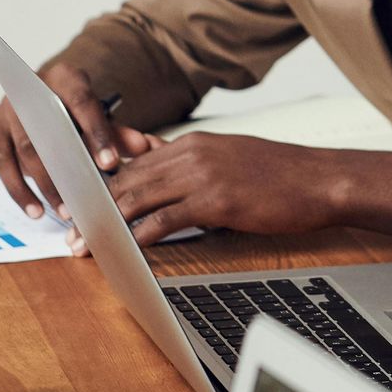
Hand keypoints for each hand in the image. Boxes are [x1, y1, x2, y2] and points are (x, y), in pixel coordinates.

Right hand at [0, 61, 121, 220]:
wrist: (35, 100)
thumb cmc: (72, 111)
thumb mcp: (96, 116)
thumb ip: (117, 132)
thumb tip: (143, 146)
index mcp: (64, 78)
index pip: (82, 102)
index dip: (96, 133)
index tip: (110, 163)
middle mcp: (30, 88)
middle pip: (49, 130)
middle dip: (68, 168)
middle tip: (87, 198)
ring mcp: (6, 109)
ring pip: (25, 150)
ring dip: (45, 185)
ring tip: (65, 211)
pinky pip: (2, 165)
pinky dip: (19, 191)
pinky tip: (35, 211)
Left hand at [94, 134, 368, 250]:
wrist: (320, 179)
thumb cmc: (281, 174)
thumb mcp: (230, 157)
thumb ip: (193, 163)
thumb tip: (163, 168)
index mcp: (192, 142)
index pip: (134, 163)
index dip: (103, 187)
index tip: (81, 205)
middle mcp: (191, 153)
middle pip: (128, 180)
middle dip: (94, 208)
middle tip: (71, 230)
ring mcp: (202, 175)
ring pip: (139, 198)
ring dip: (107, 224)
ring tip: (86, 244)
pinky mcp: (216, 200)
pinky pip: (165, 219)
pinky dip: (139, 235)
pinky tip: (124, 248)